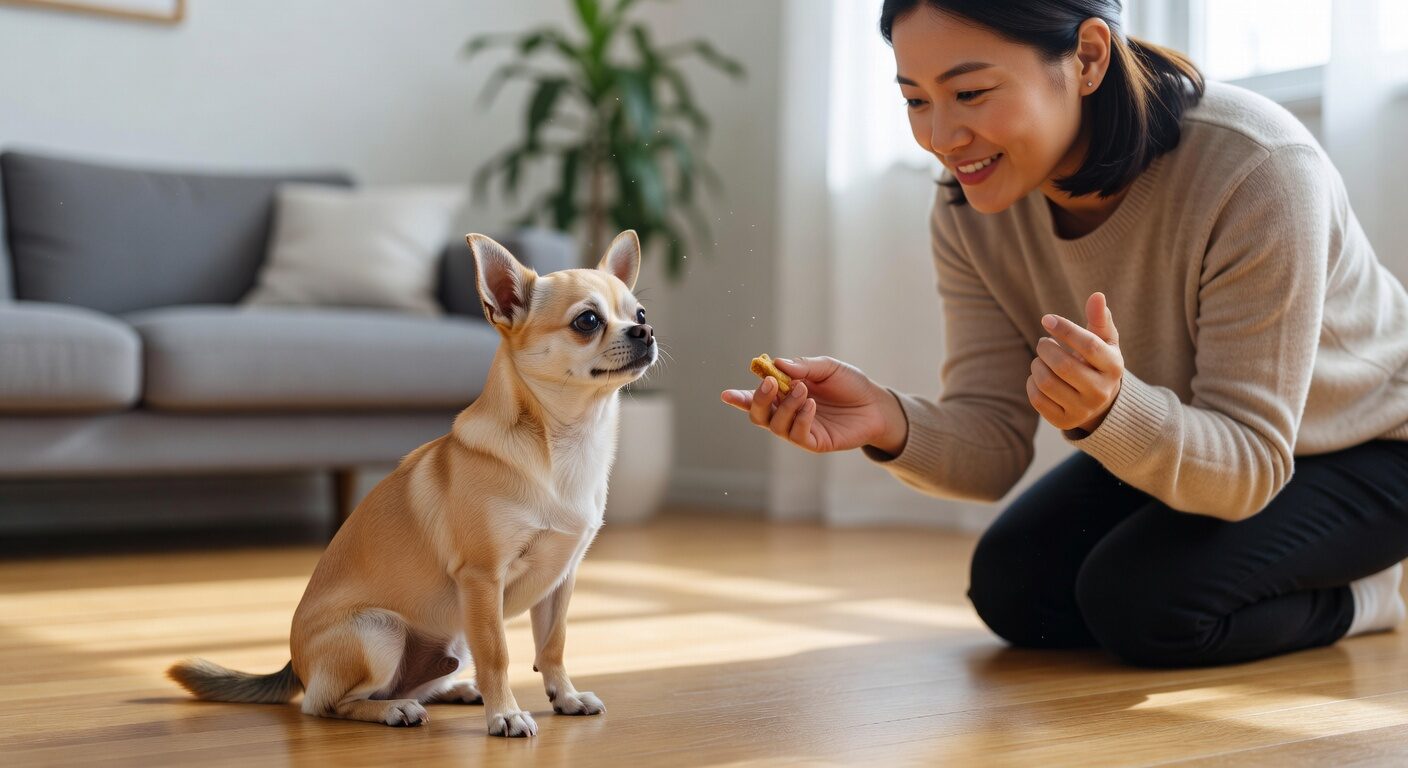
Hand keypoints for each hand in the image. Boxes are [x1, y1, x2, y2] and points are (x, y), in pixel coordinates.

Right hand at [720, 356, 905, 453]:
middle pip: (758, 415)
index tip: (726, 394)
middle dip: (758, 399)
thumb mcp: (827, 367)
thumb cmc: (850, 384)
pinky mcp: (814, 442)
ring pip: (775, 425)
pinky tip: (812, 405)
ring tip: (804, 389)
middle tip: (771, 382)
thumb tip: (777, 364)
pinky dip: (800, 418)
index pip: (756, 398)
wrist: (876, 404)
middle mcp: (787, 414)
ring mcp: (798, 430)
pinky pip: (796, 435)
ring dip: (786, 405)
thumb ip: (803, 366)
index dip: (739, 398)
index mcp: (784, 394)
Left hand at [1027, 292, 1123, 434]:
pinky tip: (1038, 376)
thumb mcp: (1105, 341)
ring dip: (1037, 364)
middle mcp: (1101, 392)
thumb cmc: (1098, 362)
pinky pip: (1037, 399)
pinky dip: (1031, 383)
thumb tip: (1097, 296)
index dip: (1065, 329)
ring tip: (1041, 359)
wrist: (1101, 403)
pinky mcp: (1064, 421)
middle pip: (1063, 366)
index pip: (1089, 345)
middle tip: (1043, 342)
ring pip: (1047, 382)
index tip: (1047, 319)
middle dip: (1046, 349)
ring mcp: (1083, 409)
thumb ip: (1100, 319)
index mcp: (1114, 367)